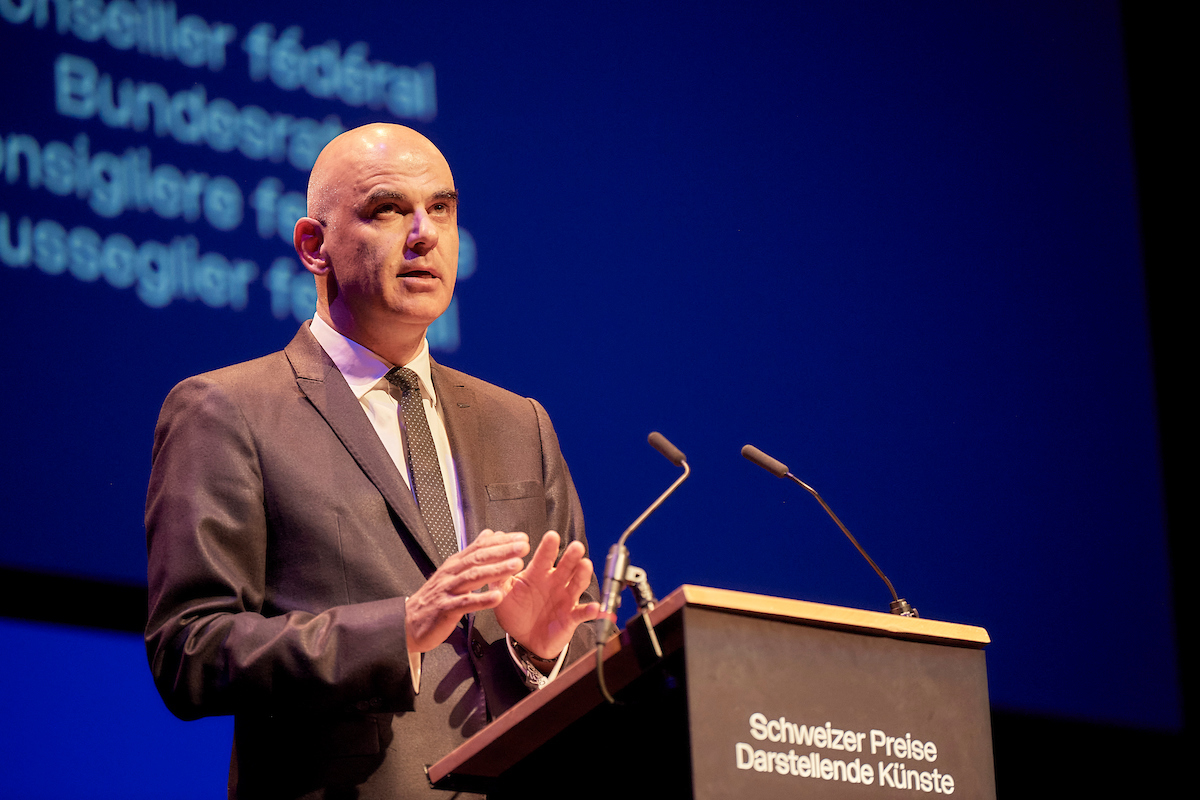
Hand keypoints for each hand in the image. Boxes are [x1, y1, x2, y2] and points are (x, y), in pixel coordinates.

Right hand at [405, 529, 529, 653]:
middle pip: (478, 558)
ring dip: (496, 570)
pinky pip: (465, 603)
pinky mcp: (445, 609)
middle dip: (502, 551)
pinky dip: (481, 600)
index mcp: (456, 564)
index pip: (480, 547)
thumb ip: (472, 553)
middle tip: (523, 546)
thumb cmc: (436, 597)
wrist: (409, 621)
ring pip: (473, 577)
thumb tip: (490, 533)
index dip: (501, 541)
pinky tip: (497, 597)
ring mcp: (448, 590)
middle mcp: (451, 573)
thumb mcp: (453, 570)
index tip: (521, 538)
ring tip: (516, 566)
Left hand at [493, 531, 600, 658]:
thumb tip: (492, 560)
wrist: (525, 639)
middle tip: (576, 546)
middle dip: (571, 556)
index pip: (544, 557)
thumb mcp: (503, 595)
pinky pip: (583, 612)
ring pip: (577, 583)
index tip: (552, 536)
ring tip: (586, 565)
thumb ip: (499, 579)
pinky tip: (596, 608)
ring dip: (582, 574)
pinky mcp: (572, 616)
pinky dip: (591, 610)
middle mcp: (555, 582)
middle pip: (566, 565)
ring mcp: (565, 598)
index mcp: (538, 574)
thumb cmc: (516, 613)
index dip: (548, 547)